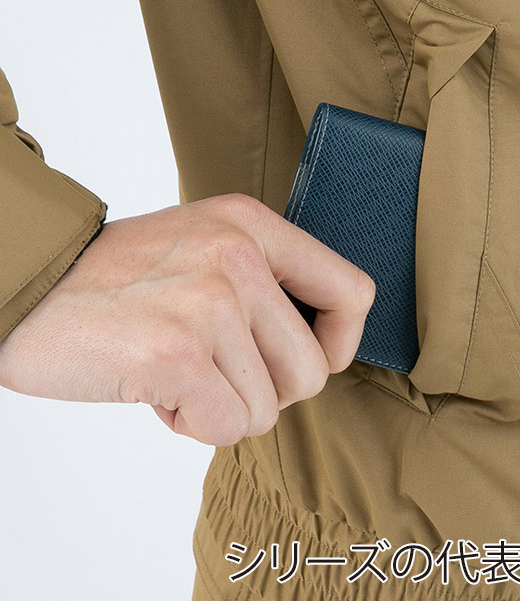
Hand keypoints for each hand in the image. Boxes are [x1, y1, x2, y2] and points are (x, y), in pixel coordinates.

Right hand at [0, 193, 375, 445]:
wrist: (27, 284)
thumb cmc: (119, 279)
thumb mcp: (205, 247)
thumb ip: (267, 284)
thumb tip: (321, 351)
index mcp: (253, 225)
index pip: (353, 293)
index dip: (339, 342)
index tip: (306, 358)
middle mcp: (239, 256)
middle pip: (313, 371)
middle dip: (267, 390)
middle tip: (216, 370)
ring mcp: (209, 302)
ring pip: (269, 409)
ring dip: (224, 408)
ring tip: (179, 372)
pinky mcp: (176, 353)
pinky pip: (227, 428)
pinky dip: (192, 424)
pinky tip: (158, 391)